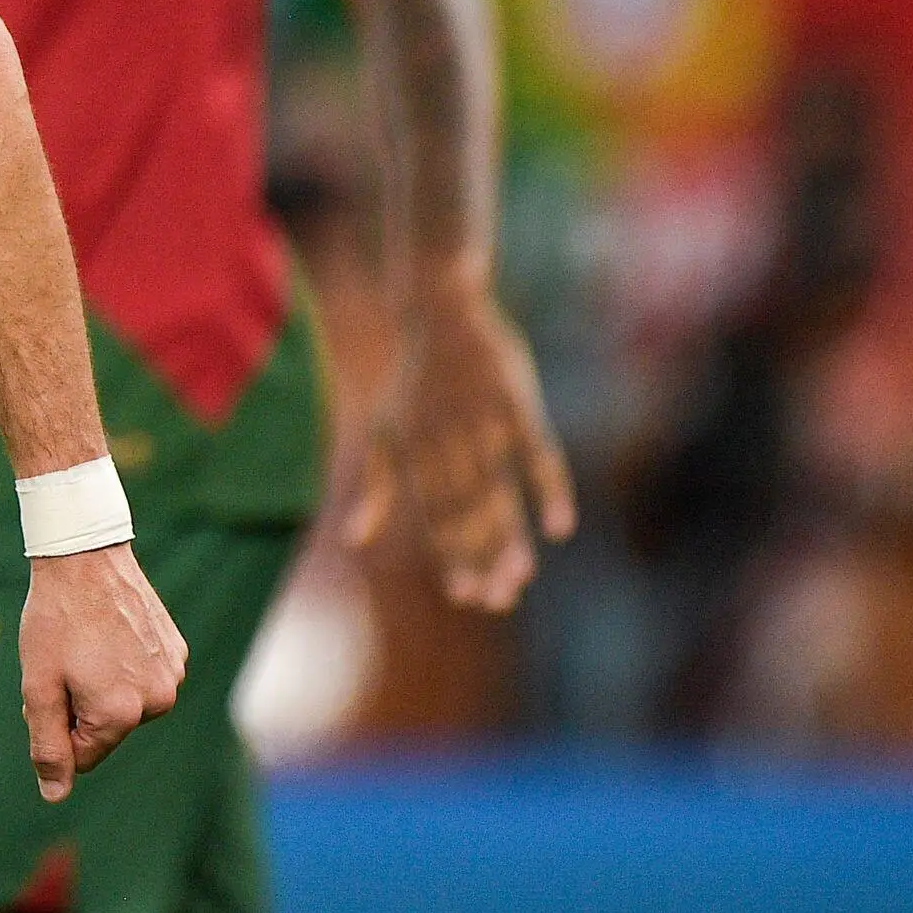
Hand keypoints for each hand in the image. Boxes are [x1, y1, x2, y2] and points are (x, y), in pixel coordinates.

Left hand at [16, 541, 184, 801]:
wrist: (85, 555)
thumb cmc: (55, 620)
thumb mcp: (38, 686)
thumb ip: (48, 746)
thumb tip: (55, 795)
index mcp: (119, 714)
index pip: (82, 755)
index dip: (58, 725)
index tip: (51, 685)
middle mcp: (156, 701)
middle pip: (107, 730)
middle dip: (81, 706)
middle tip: (65, 662)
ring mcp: (172, 674)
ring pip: (128, 704)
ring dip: (104, 686)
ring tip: (88, 644)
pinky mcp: (177, 651)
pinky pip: (146, 677)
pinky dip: (126, 664)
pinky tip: (111, 633)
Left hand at [343, 279, 575, 611]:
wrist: (439, 311)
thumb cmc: (413, 383)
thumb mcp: (385, 432)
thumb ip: (378, 489)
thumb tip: (353, 542)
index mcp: (417, 453)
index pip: (437, 516)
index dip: (452, 555)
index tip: (465, 596)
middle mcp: (449, 442)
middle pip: (470, 511)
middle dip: (483, 557)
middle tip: (500, 600)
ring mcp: (484, 423)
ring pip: (500, 490)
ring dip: (511, 535)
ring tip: (522, 577)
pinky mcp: (516, 403)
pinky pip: (539, 452)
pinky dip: (550, 489)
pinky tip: (560, 527)